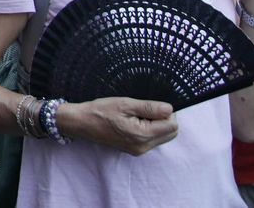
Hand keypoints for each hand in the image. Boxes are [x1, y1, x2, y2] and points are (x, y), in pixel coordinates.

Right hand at [62, 96, 178, 155]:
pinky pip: (153, 139)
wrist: (81, 123)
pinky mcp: (135, 150)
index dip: (167, 112)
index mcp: (142, 135)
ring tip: (138, 114)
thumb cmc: (101, 111)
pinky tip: (135, 120)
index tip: (153, 104)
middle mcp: (143, 147)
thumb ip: (149, 108)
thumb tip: (170, 109)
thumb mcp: (125, 104)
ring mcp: (139, 150)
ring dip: (157, 124)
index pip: (172, 126)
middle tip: (146, 108)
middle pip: (170, 133)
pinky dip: (150, 129)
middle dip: (165, 119)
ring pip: (163, 137)